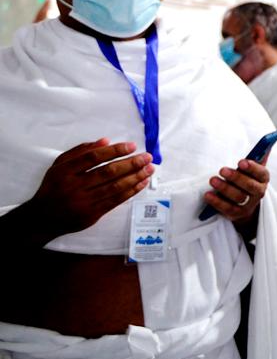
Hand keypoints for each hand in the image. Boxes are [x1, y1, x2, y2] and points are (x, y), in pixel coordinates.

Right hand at [28, 139, 154, 237]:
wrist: (44, 217)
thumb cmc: (54, 187)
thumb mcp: (59, 165)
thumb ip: (80, 151)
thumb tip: (105, 141)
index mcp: (65, 171)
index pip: (94, 157)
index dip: (115, 151)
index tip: (131, 146)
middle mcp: (74, 186)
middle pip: (108, 172)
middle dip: (131, 163)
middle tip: (146, 157)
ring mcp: (84, 201)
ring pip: (114, 187)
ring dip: (135, 177)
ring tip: (149, 169)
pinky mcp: (93, 213)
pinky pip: (116, 200)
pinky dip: (131, 191)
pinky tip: (141, 183)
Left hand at [203, 159, 268, 225]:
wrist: (246, 205)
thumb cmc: (247, 180)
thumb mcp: (254, 170)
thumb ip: (259, 156)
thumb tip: (268, 140)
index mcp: (263, 179)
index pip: (262, 173)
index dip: (252, 168)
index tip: (240, 162)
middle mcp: (259, 193)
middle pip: (250, 186)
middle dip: (236, 178)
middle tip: (222, 170)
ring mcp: (248, 205)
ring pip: (239, 197)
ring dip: (225, 188)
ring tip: (212, 180)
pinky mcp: (237, 214)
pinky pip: (227, 209)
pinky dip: (217, 202)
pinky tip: (208, 195)